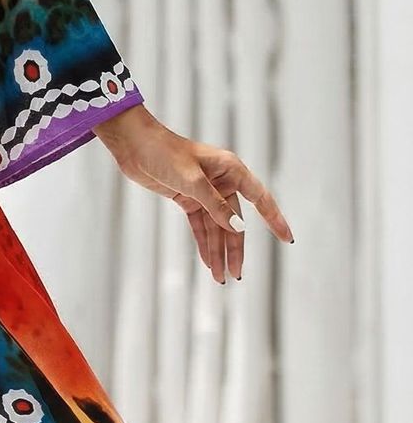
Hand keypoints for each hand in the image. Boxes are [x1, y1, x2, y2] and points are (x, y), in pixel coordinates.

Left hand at [95, 104, 294, 283]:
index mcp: (231, 169)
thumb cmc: (164, 153)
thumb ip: (216, 206)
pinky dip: (204, 242)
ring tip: (220, 277)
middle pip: (234, 221)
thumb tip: (239, 229)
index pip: (260, 198)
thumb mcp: (192, 182)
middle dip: (235, 248)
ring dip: (217, 251)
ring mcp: (205, 190)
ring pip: (216, 226)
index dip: (274, 219)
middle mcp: (221, 180)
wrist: (134, 145)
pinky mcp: (188, 198)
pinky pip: (200, 225)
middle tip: (237, 274)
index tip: (287, 238)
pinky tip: (208, 262)